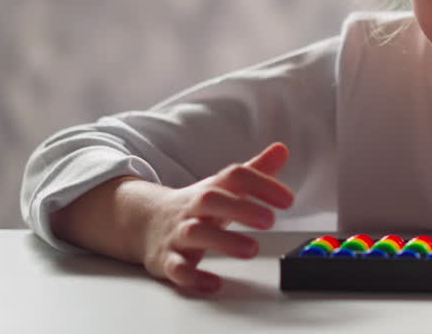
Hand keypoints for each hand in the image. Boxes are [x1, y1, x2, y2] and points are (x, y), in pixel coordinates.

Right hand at [140, 142, 294, 293]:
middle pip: (211, 201)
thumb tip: (282, 149)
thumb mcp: (224, 186)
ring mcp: (178, 233)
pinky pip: (177, 269)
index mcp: (212, 188)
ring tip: (252, 249)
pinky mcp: (167, 260)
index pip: (235, 176)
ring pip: (196, 234)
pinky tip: (215, 282)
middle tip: (270, 220)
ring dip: (224, 242)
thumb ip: (254, 171)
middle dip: (241, 209)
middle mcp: (194, 208)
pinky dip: (194, 277)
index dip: (262, 184)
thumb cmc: (196, 205)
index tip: (288, 200)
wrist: (144, 222)